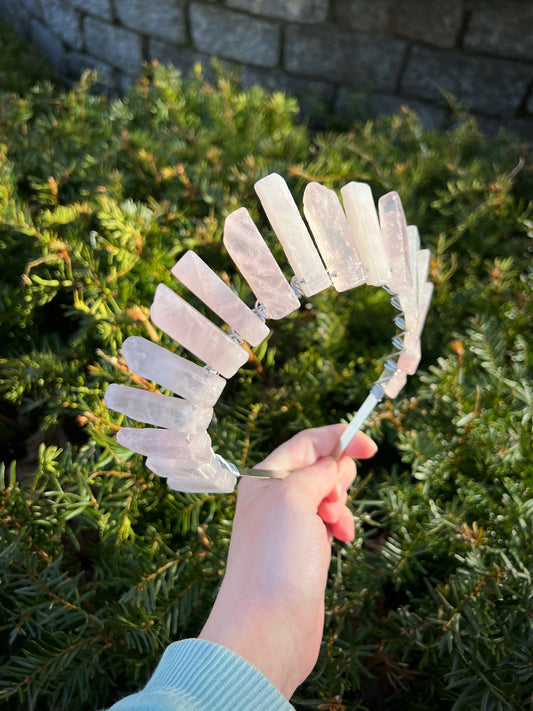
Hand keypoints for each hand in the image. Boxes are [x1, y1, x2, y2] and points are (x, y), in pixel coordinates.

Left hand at [199, 425, 376, 697]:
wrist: (269, 627)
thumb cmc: (276, 557)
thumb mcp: (294, 498)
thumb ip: (317, 471)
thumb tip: (334, 464)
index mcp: (265, 478)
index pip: (306, 443)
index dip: (338, 438)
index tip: (371, 447)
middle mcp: (274, 498)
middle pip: (317, 467)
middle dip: (337, 477)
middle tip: (334, 500)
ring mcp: (289, 525)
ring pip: (327, 496)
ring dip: (340, 504)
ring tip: (336, 526)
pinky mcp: (303, 550)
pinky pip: (328, 522)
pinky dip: (341, 524)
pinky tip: (343, 539)